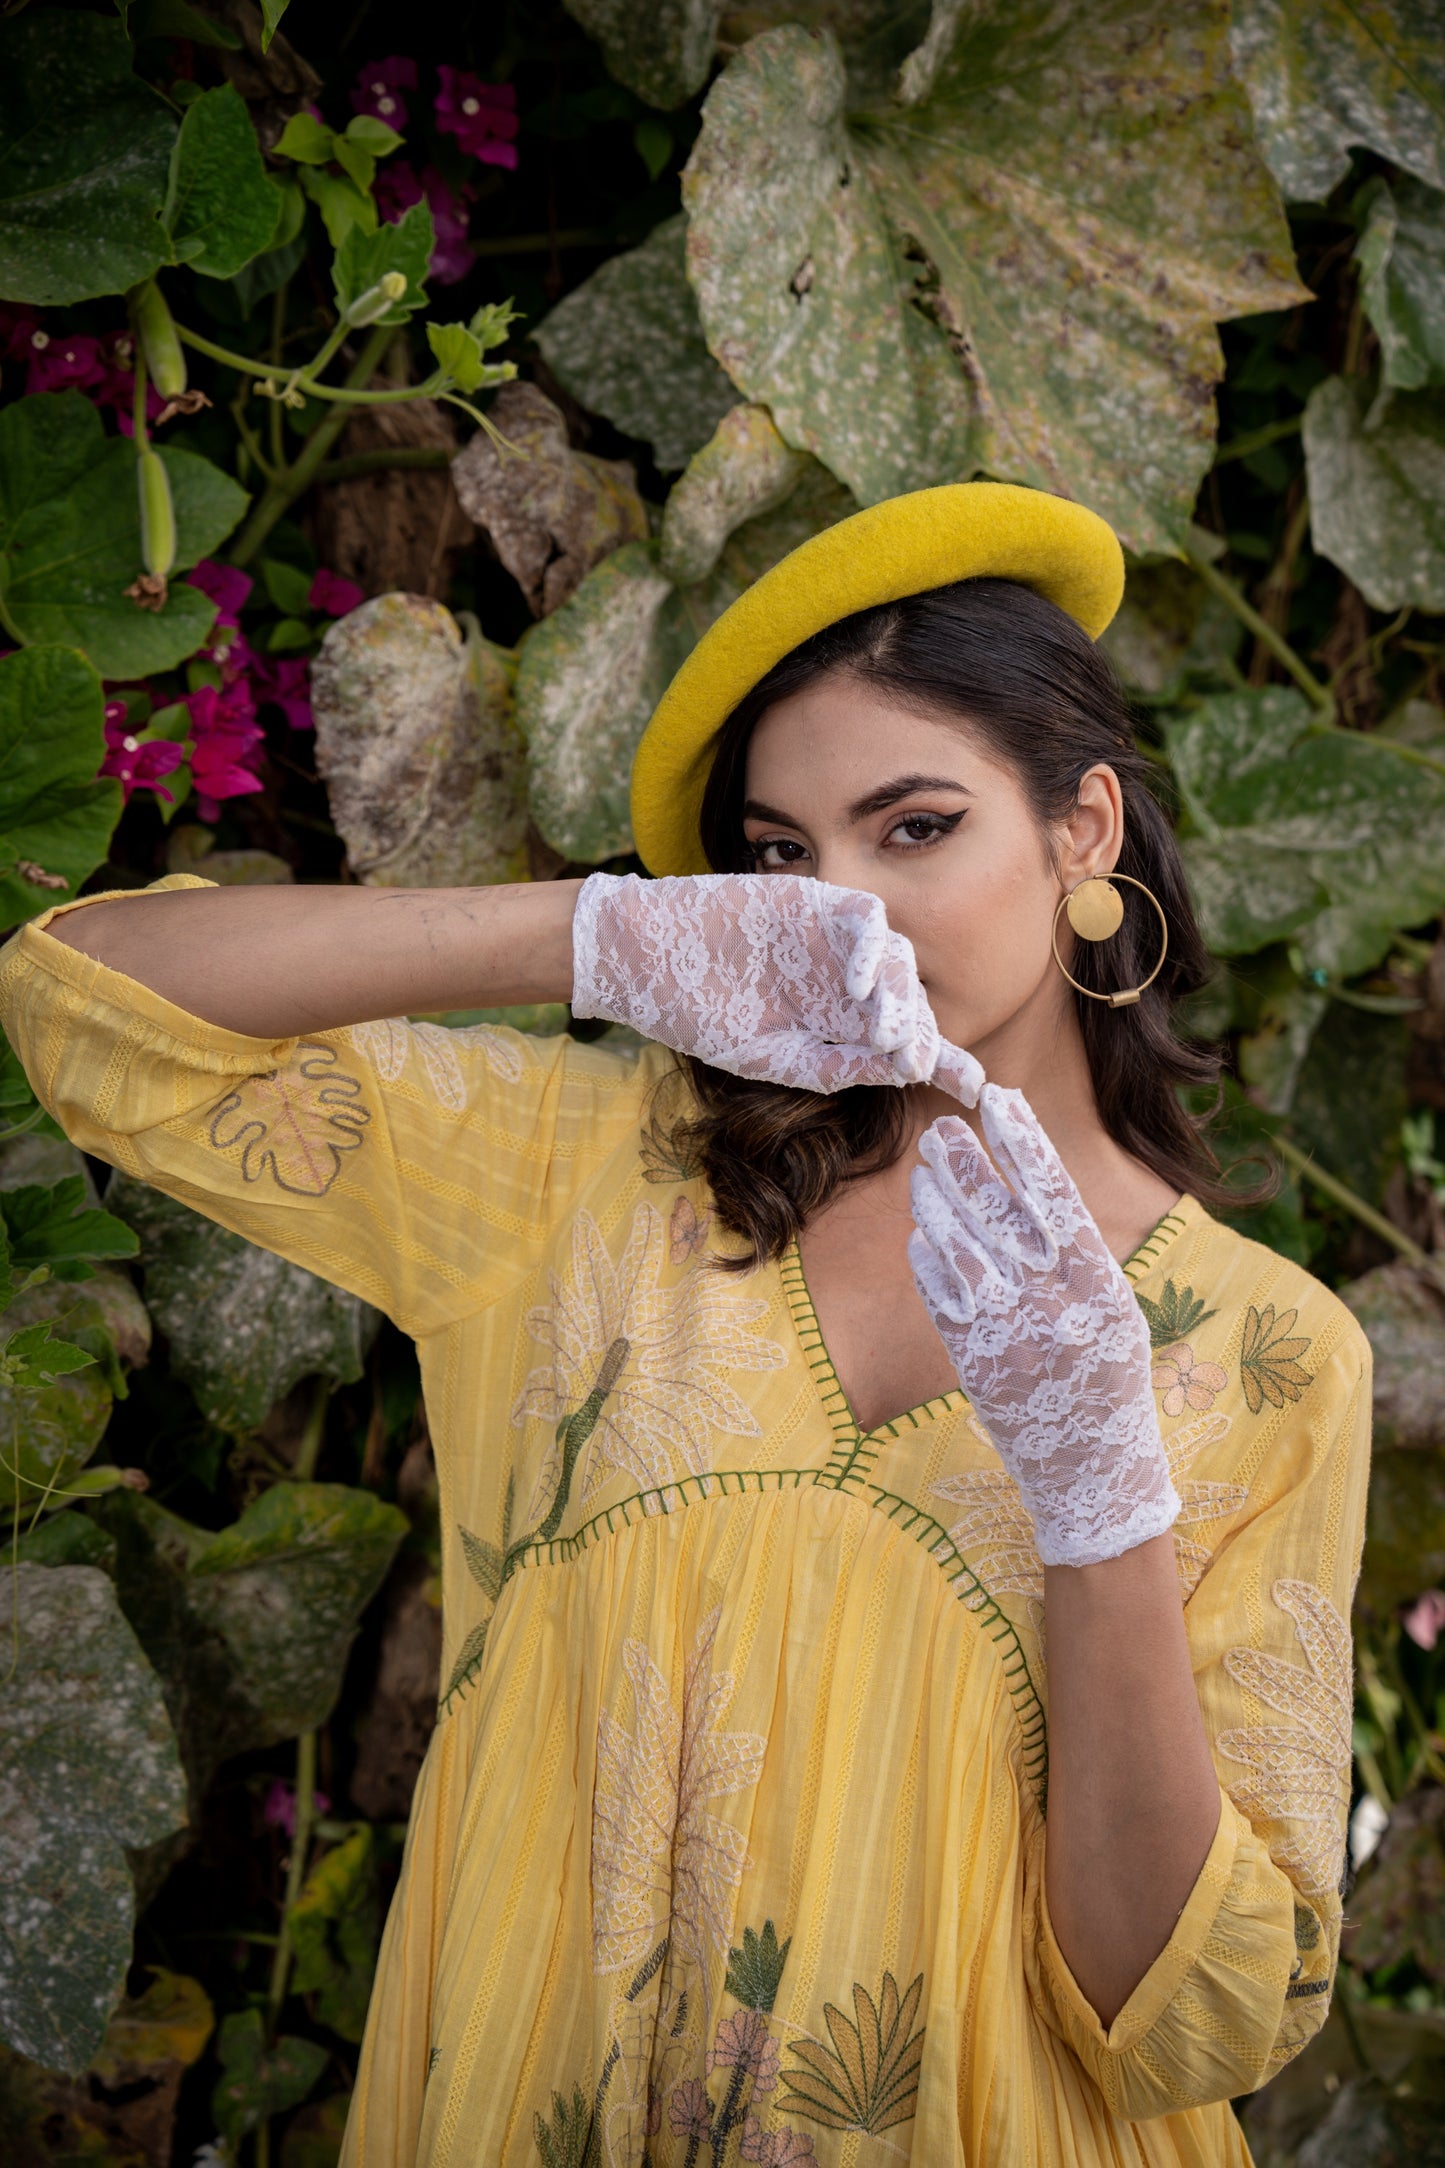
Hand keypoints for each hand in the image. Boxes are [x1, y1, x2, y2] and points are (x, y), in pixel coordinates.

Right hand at [571, 871, 981, 1100]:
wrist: (645, 957)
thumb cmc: (701, 1013)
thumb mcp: (771, 1056)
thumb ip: (833, 1066)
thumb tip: (904, 1076)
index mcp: (838, 1021)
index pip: (903, 1041)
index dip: (941, 1060)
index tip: (975, 1088)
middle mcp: (845, 980)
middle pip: (908, 1001)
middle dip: (925, 1035)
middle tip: (927, 1061)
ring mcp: (834, 939)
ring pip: (895, 959)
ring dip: (899, 997)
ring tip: (890, 1033)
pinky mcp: (817, 899)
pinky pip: (866, 917)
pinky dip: (870, 949)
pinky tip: (859, 985)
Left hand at [907, 1087, 1177, 1565]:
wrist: (1093, 1474)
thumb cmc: (1106, 1378)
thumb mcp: (1115, 1311)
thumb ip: (1076, 1254)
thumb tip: (1029, 1178)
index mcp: (1100, 1285)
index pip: (1057, 1195)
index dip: (1025, 1143)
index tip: (1000, 1099)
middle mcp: (1057, 1306)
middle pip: (1001, 1213)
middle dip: (967, 1162)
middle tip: (942, 1128)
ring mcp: (1013, 1336)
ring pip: (960, 1247)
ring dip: (938, 1203)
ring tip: (925, 1173)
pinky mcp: (975, 1364)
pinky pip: (940, 1296)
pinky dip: (927, 1259)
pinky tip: (921, 1234)